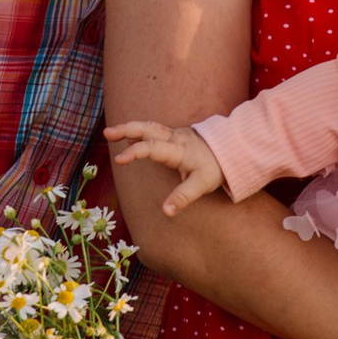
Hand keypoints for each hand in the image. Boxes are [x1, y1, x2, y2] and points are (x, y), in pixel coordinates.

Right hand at [106, 119, 225, 216]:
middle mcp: (174, 138)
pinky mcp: (174, 135)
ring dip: (130, 128)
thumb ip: (183, 198)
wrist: (230, 149)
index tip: (119, 160)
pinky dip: (139, 130)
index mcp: (178, 150)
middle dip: (126, 129)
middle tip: (107, 133)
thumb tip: (166, 212)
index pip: (152, 147)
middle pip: (147, 128)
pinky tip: (130, 136)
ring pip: (149, 126)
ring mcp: (174, 134)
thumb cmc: (215, 168)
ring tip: (111, 133)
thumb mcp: (201, 185)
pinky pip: (153, 130)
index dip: (135, 152)